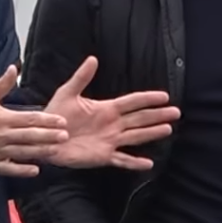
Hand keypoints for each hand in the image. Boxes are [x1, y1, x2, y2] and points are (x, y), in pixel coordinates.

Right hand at [0, 65, 68, 177]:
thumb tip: (14, 68)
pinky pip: (10, 169)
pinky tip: (36, 170)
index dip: (47, 120)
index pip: (29, 119)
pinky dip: (22, 170)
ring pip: (23, 152)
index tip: (61, 120)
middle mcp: (3, 136)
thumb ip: (2, 84)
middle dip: (49, 136)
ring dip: (41, 151)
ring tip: (56, 150)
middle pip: (30, 136)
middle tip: (65, 136)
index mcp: (3, 119)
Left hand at [44, 56, 179, 170]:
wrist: (45, 137)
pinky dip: (134, 163)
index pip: (132, 102)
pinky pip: (122, 160)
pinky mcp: (103, 156)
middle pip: (140, 118)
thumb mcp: (68, 93)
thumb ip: (81, 77)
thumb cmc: (56, 114)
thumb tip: (93, 59)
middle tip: (176, 112)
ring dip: (151, 133)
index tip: (164, 96)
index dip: (148, 99)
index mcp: (106, 108)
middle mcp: (112, 124)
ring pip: (136, 136)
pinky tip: (148, 163)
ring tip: (168, 129)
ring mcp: (110, 140)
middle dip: (157, 115)